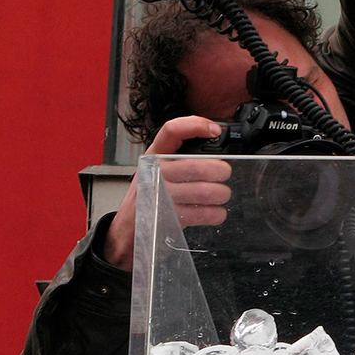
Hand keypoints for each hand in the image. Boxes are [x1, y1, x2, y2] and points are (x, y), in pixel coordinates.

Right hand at [103, 117, 232, 270]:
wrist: (129, 228)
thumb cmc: (150, 194)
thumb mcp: (157, 168)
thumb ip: (181, 156)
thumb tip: (216, 142)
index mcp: (154, 156)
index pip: (172, 130)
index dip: (196, 126)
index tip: (215, 131)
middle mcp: (156, 173)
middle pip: (198, 166)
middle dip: (221, 170)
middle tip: (224, 173)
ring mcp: (161, 196)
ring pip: (205, 191)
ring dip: (221, 193)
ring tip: (221, 194)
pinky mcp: (169, 218)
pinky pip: (204, 213)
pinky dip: (217, 213)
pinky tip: (215, 212)